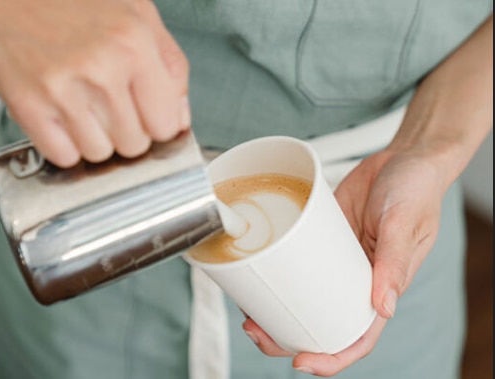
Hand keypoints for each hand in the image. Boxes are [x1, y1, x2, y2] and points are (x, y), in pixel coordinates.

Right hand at [0, 0, 189, 166]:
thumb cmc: (73, 2)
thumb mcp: (139, 15)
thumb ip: (171, 67)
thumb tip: (180, 119)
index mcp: (135, 44)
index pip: (167, 125)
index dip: (157, 124)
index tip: (146, 115)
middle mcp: (101, 68)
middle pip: (134, 145)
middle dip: (126, 131)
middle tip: (109, 105)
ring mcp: (62, 90)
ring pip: (100, 154)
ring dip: (95, 139)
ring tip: (83, 106)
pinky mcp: (28, 107)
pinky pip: (64, 156)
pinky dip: (65, 144)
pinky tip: (63, 117)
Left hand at [242, 146, 446, 375]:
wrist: (400, 158)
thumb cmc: (415, 190)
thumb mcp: (405, 223)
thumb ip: (395, 263)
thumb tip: (384, 308)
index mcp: (382, 287)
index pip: (358, 336)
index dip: (331, 357)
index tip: (302, 363)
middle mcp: (355, 279)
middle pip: (320, 322)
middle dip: (287, 337)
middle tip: (256, 332)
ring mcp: (334, 261)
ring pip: (303, 297)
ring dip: (275, 310)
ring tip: (247, 312)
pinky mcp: (318, 239)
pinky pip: (295, 263)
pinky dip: (276, 273)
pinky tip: (256, 275)